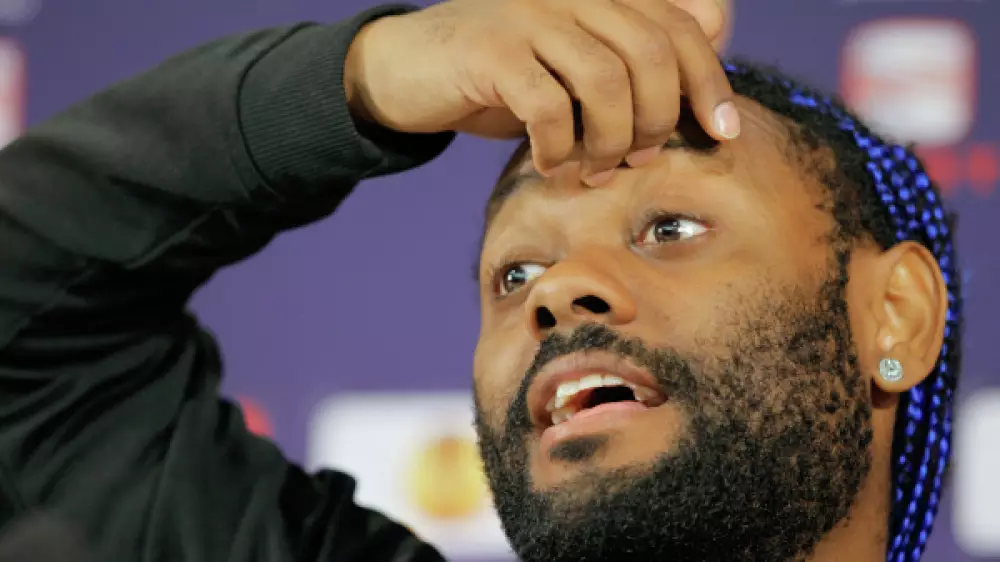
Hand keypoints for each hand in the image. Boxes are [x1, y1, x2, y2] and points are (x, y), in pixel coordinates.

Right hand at [345, 0, 737, 185]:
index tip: (723, 132)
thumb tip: (696, 109)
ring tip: (595, 171)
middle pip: (651, 52)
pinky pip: (548, 106)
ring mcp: (530, 14)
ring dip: (610, 142)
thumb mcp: (572, 74)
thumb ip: (627, 77)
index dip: (710, 80)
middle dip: (659, 119)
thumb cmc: (504, 80)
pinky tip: (551, 166)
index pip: (680, 26)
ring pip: (605, 81)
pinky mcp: (491, 49)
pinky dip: (558, 148)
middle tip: (640, 159)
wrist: (409, 70)